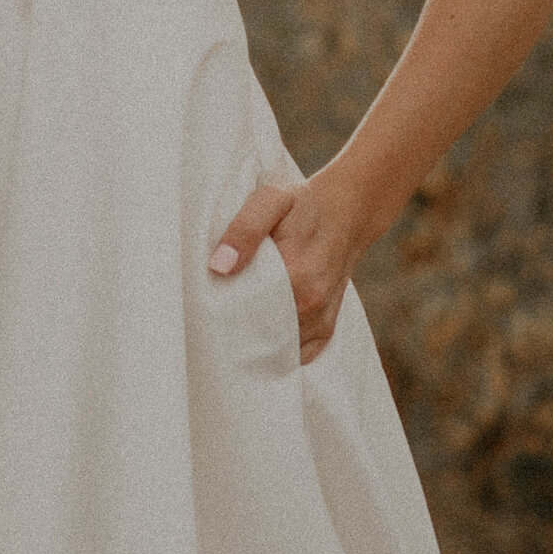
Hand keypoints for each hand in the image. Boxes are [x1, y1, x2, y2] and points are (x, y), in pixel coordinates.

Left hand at [207, 172, 359, 364]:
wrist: (348, 213)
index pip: (246, 313)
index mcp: (296, 275)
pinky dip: (278, 349)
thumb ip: (245, 229)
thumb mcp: (271, 199)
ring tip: (233, 326)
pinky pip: (297, 354)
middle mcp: (312, 305)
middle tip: (213, 318)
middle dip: (235, 332)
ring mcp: (321, 320)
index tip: (204, 310)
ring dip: (256, 342)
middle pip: (260, 335)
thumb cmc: (303, 205)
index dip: (221, 315)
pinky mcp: (327, 328)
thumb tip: (219, 267)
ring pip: (278, 347)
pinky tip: (261, 335)